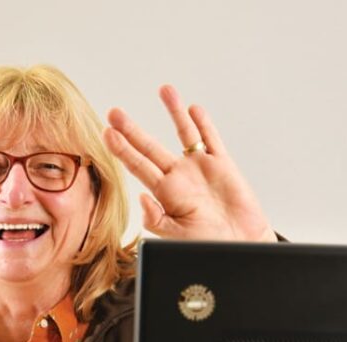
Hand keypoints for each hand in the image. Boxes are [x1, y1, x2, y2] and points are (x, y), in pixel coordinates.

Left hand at [104, 85, 276, 241]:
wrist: (240, 246)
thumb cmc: (208, 244)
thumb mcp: (176, 237)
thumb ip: (157, 219)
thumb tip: (141, 198)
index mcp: (165, 193)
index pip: (138, 166)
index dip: (122, 149)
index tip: (106, 133)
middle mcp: (179, 177)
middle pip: (150, 146)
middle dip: (132, 129)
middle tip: (114, 112)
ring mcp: (200, 168)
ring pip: (183, 134)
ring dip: (173, 112)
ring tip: (164, 90)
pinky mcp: (222, 166)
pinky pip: (211, 140)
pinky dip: (203, 124)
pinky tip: (192, 109)